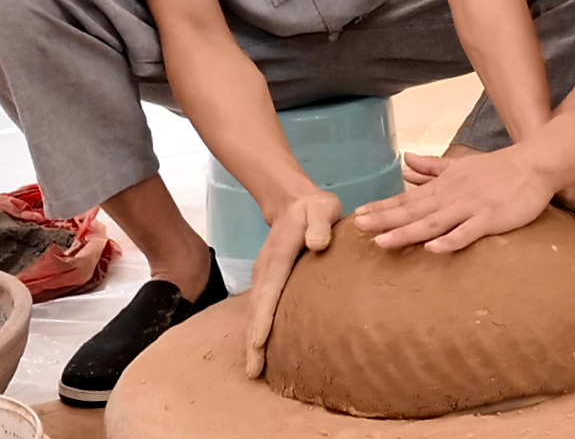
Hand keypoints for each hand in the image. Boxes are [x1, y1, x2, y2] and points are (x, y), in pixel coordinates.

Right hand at [244, 189, 341, 377]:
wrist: (295, 202)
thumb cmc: (314, 209)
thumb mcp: (322, 209)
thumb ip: (320, 225)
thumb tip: (318, 244)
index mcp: (277, 258)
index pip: (268, 293)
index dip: (263, 320)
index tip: (258, 344)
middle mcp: (265, 271)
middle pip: (255, 310)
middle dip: (252, 341)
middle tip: (253, 372)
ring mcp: (264, 277)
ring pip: (255, 313)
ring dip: (253, 340)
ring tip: (255, 369)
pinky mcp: (269, 281)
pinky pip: (261, 309)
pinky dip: (258, 329)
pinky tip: (263, 348)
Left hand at [353, 146, 551, 252]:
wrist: (535, 164)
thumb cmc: (498, 168)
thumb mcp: (461, 165)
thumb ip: (433, 167)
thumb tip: (406, 162)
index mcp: (444, 185)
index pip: (407, 198)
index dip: (383, 207)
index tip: (358, 214)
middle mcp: (451, 196)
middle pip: (413, 210)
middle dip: (384, 219)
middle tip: (357, 227)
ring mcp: (470, 207)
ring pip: (433, 222)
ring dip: (407, 232)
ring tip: (382, 242)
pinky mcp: (490, 218)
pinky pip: (467, 232)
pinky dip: (450, 240)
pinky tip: (433, 249)